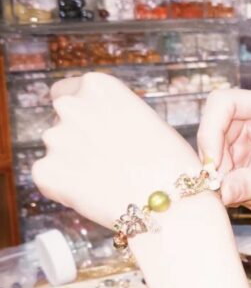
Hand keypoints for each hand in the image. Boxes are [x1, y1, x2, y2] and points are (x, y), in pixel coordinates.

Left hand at [32, 73, 199, 228]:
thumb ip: (112, 113)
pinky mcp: (44, 172)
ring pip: (56, 152)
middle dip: (75, 138)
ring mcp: (54, 139)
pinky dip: (66, 190)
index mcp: (96, 85)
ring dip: (73, 165)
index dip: (82, 115)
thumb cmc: (168, 161)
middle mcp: (70, 105)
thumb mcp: (144, 117)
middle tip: (105, 161)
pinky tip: (96, 195)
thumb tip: (96, 123)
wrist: (167, 202)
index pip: (65, 92)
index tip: (96, 132)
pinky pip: (50, 180)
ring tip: (107, 181)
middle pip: (59, 121)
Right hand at [196, 88, 250, 219]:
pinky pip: (211, 168)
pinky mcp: (232, 158)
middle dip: (211, 157)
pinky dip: (218, 184)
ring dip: (215, 174)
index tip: (215, 164)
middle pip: (210, 126)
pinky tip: (239, 195)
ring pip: (208, 150)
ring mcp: (239, 137)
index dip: (211, 130)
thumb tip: (223, 191)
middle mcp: (250, 117)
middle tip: (220, 185)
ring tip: (238, 193)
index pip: (224, 102)